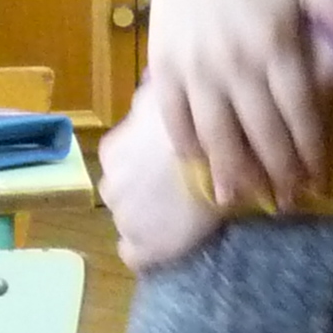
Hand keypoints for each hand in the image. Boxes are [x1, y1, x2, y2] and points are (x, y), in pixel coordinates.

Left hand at [96, 106, 229, 275]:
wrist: (219, 161)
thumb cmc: (195, 123)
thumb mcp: (167, 95)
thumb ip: (151, 90)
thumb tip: (147, 77)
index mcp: (114, 150)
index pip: (117, 163)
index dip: (142, 165)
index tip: (165, 166)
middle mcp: (112, 184)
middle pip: (121, 193)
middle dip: (142, 193)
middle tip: (176, 190)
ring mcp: (125, 219)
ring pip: (128, 223)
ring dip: (147, 221)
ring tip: (178, 216)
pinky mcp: (143, 248)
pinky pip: (134, 255)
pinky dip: (148, 252)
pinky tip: (170, 242)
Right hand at [134, 0, 332, 207]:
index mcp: (275, 44)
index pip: (298, 111)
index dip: (309, 151)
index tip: (319, 181)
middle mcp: (236, 63)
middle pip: (260, 132)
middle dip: (277, 173)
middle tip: (288, 202)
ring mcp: (196, 68)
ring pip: (217, 134)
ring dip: (232, 171)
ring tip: (244, 199)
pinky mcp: (164, 67)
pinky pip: (174, 118)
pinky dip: (188, 146)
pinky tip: (202, 166)